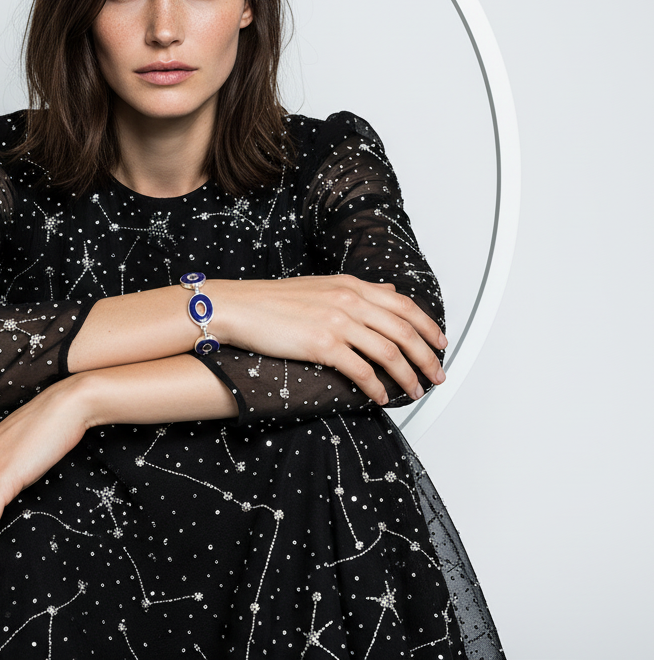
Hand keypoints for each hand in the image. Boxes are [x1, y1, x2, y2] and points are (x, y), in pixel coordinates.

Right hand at [215, 274, 446, 405]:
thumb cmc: (274, 300)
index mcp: (352, 285)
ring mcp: (337, 322)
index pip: (404, 306)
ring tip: (415, 390)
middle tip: (437, 375)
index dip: (428, 327)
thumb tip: (388, 291)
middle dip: (427, 357)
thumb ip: (358, 290)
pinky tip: (381, 397)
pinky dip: (376, 387)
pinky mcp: (322, 344)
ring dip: (408, 376)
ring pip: (389, 352)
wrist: (240, 307)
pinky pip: (361, 371)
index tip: (440, 344)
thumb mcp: (323, 285)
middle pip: (404, 331)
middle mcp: (349, 300)